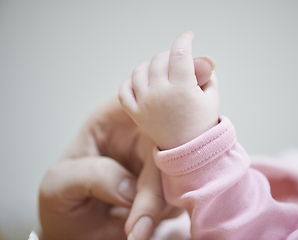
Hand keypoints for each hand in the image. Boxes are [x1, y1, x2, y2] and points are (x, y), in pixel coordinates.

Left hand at [38, 59, 213, 238]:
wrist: (72, 233)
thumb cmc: (60, 202)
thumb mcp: (60, 185)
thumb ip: (93, 176)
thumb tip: (132, 188)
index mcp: (110, 123)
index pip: (142, 101)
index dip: (169, 91)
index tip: (200, 75)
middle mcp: (135, 138)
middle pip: (167, 135)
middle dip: (176, 159)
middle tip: (155, 197)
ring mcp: (151, 162)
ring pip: (178, 167)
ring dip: (166, 197)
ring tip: (136, 226)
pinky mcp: (162, 187)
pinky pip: (177, 193)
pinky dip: (167, 211)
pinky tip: (143, 227)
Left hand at [119, 32, 219, 149]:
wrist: (189, 151)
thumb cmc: (202, 122)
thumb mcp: (212, 96)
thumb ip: (207, 74)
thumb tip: (200, 57)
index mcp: (182, 89)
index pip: (180, 53)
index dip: (185, 40)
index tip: (188, 37)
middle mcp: (161, 94)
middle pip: (159, 59)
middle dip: (170, 55)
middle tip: (178, 61)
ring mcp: (145, 104)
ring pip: (139, 71)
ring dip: (150, 66)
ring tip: (160, 71)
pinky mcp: (135, 114)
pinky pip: (124, 90)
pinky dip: (130, 83)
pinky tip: (142, 83)